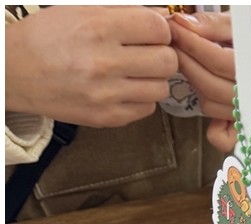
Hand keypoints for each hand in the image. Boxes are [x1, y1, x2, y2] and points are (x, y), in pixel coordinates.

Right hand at [4, 6, 176, 126]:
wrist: (15, 72)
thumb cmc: (46, 37)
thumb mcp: (79, 10)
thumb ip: (120, 11)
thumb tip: (159, 15)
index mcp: (97, 27)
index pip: (157, 28)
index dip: (160, 29)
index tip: (152, 31)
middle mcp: (104, 62)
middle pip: (167, 61)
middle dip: (161, 53)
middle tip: (147, 52)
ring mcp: (107, 94)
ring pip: (161, 87)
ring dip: (153, 77)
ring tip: (135, 70)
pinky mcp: (107, 117)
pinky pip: (147, 109)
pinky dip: (141, 98)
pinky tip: (124, 87)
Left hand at [167, 11, 250, 152]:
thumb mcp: (236, 24)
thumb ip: (210, 25)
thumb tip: (182, 26)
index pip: (220, 62)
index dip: (193, 46)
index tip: (175, 31)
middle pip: (213, 87)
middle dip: (187, 63)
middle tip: (173, 45)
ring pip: (211, 106)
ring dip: (193, 84)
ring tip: (185, 62)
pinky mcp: (246, 127)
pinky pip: (225, 139)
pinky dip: (212, 130)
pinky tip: (202, 103)